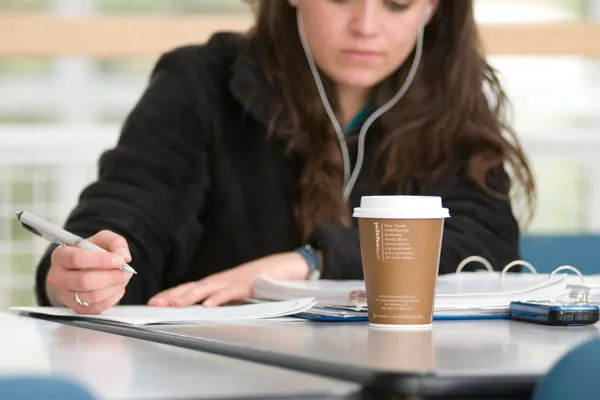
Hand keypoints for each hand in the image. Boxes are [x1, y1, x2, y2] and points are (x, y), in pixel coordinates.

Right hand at [46, 230, 133, 314]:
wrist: (83, 268)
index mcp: (61, 255)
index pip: (77, 258)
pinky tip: (116, 288)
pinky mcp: (74, 308)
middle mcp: (58, 276)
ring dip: (114, 287)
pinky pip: (96, 308)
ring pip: (92, 296)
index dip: (102, 260)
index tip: (119, 260)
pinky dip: (112, 298)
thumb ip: (115, 242)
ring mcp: (64, 295)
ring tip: (122, 278)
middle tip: (126, 271)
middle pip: (85, 281)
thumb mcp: (103, 239)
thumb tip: (124, 256)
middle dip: (112, 276)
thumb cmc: (91, 252)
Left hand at [148, 252, 311, 307]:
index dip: (172, 294)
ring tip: (174, 305)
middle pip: (193, 287)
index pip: (190, 288)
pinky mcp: (249, 286)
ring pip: (208, 289)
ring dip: (190, 297)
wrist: (287, 266)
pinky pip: (231, 293)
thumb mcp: (239, 290)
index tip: (154, 301)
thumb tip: (205, 308)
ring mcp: (235, 281)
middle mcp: (223, 281)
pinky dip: (219, 298)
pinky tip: (208, 305)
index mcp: (219, 283)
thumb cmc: (263, 278)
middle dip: (173, 296)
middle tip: (154, 304)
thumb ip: (224, 297)